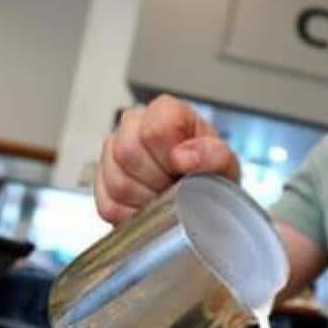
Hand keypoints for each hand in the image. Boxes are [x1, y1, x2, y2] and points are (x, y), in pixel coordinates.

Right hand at [95, 95, 240, 224]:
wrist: (200, 202)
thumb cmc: (211, 176)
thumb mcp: (225, 165)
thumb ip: (214, 154)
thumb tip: (184, 156)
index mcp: (165, 112)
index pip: (155, 127)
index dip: (170, 154)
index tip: (185, 169)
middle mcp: (133, 126)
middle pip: (128, 151)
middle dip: (158, 179)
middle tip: (177, 187)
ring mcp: (111, 154)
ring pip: (117, 181)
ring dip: (147, 199)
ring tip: (165, 197)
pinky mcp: (101, 186)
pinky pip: (109, 206)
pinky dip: (134, 215)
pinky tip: (149, 208)